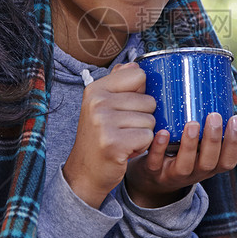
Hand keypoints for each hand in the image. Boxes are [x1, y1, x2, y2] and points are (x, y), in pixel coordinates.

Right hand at [63, 62, 156, 208]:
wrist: (85, 172)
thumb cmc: (99, 138)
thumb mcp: (102, 106)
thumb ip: (118, 83)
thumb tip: (133, 64)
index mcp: (96, 89)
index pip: (139, 75)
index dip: (141, 93)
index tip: (126, 107)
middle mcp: (97, 102)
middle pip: (149, 101)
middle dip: (143, 118)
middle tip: (123, 129)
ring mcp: (104, 123)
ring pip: (151, 120)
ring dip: (143, 134)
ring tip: (124, 139)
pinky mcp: (114, 143)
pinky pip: (148, 137)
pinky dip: (142, 146)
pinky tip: (125, 150)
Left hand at [124, 113, 236, 207]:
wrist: (151, 178)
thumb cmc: (181, 156)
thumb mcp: (201, 150)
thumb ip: (216, 136)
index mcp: (208, 167)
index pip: (228, 161)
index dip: (234, 143)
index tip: (236, 119)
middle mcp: (194, 174)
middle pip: (208, 162)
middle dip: (213, 140)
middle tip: (214, 116)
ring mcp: (172, 174)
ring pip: (184, 165)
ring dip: (190, 145)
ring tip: (192, 124)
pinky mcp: (152, 172)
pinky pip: (155, 163)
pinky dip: (159, 148)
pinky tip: (163, 132)